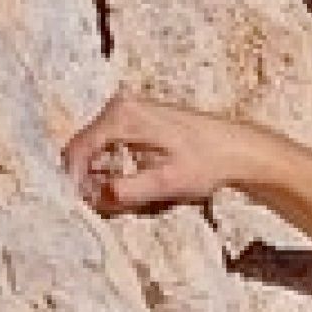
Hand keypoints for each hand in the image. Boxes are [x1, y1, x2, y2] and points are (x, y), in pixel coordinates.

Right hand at [63, 94, 274, 214]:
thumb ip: (126, 192)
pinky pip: (111, 148)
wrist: (236, 148)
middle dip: (92, 181)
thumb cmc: (206, 163)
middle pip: (84, 151)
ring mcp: (128, 110)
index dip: (74, 181)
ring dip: (106, 177)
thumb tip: (93, 198)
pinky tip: (140, 182)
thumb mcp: (165, 183)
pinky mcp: (136, 118)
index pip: (77, 150)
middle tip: (113, 206)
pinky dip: (118, 169)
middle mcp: (121, 106)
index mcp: (123, 116)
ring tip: (134, 196)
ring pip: (97, 151)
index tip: (83, 206)